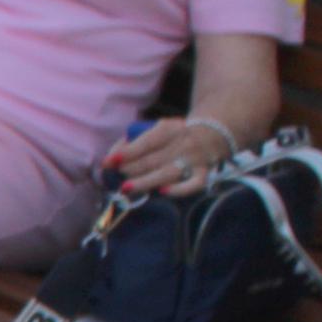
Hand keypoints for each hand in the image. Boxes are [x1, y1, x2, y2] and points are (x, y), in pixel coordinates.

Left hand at [108, 114, 236, 195]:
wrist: (212, 134)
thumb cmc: (172, 137)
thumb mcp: (156, 130)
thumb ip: (133, 142)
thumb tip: (110, 160)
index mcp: (169, 129)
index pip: (146, 142)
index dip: (127, 152)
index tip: (109, 162)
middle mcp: (183, 143)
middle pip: (153, 159)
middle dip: (131, 169)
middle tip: (117, 176)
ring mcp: (194, 160)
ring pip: (168, 173)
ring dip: (146, 181)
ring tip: (126, 188)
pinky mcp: (204, 174)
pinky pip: (194, 184)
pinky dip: (180, 189)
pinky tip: (162, 192)